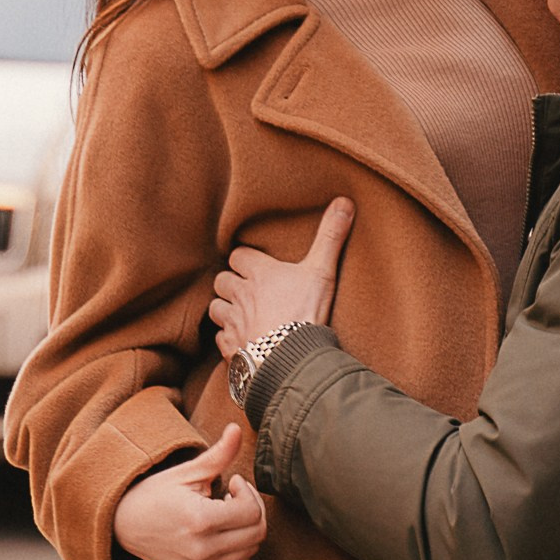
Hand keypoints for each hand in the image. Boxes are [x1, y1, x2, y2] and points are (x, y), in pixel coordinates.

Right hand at [113, 429, 267, 559]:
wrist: (124, 526)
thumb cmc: (155, 494)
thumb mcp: (186, 472)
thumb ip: (218, 454)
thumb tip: (238, 428)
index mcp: (200, 521)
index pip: (252, 512)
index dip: (249, 493)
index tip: (234, 482)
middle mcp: (202, 551)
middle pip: (257, 534)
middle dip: (252, 510)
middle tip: (234, 496)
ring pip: (251, 552)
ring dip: (246, 529)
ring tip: (223, 513)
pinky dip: (238, 549)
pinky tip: (219, 532)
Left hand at [210, 198, 353, 359]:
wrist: (291, 357)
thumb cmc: (304, 311)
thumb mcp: (321, 270)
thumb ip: (331, 236)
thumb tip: (344, 201)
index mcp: (259, 273)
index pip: (239, 256)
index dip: (245, 260)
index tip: (254, 264)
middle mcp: (241, 295)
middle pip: (222, 281)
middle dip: (230, 284)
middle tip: (245, 289)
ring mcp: (233, 322)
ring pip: (216, 309)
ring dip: (225, 310)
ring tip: (239, 314)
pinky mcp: (231, 347)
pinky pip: (221, 339)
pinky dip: (228, 339)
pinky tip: (241, 341)